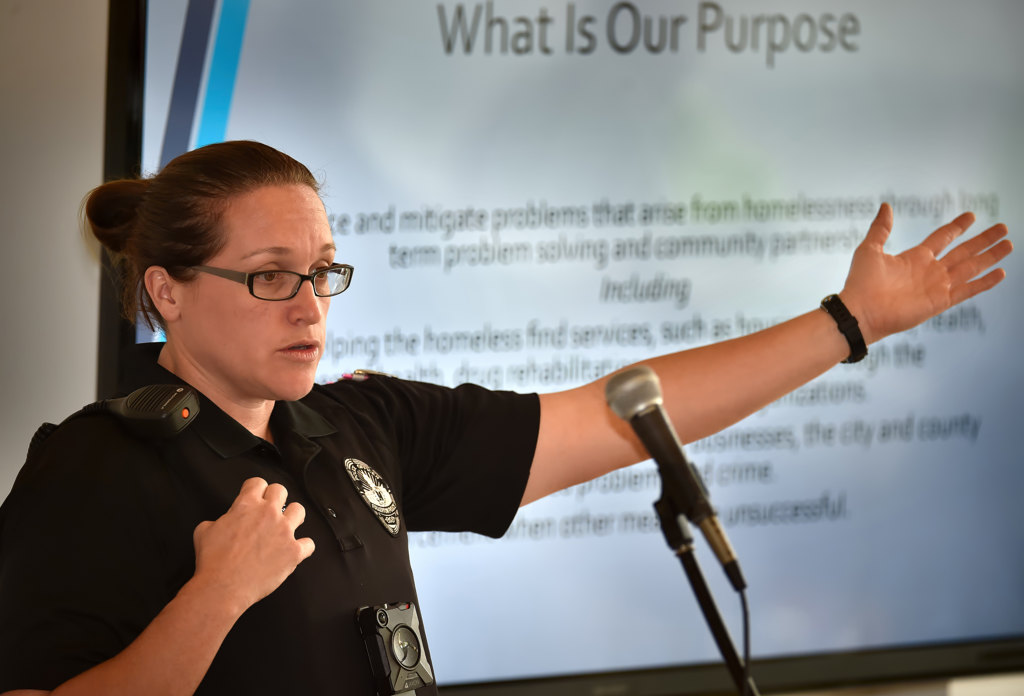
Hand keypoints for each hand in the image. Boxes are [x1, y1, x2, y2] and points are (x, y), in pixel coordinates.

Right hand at [191, 478, 314, 614]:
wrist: (222, 587)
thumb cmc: (213, 562)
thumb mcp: (203, 531)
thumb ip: (218, 520)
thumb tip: (222, 522)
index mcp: (246, 505)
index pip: (258, 482)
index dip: (255, 489)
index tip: (255, 495)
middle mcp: (268, 514)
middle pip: (281, 490)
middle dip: (275, 498)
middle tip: (270, 510)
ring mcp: (284, 532)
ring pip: (299, 510)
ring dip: (293, 517)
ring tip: (285, 527)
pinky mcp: (293, 551)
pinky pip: (309, 543)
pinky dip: (303, 547)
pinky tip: (295, 551)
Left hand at [840, 203, 1011, 343]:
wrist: (860, 312)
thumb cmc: (861, 283)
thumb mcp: (870, 249)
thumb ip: (881, 228)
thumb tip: (886, 205)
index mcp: (915, 257)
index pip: (943, 238)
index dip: (957, 227)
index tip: (972, 216)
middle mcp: (930, 271)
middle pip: (964, 251)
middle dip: (983, 240)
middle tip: (1003, 227)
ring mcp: (937, 286)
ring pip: (971, 267)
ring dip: (990, 256)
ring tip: (1009, 244)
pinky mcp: (940, 302)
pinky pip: (967, 290)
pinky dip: (984, 282)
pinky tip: (1001, 273)